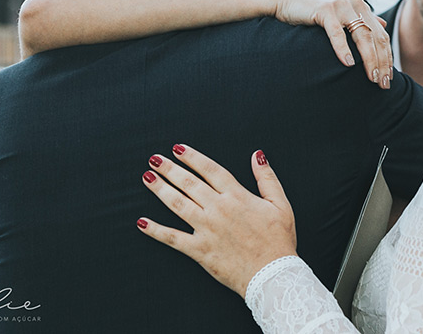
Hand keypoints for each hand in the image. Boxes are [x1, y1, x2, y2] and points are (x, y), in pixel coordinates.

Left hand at [137, 144, 297, 296]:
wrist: (273, 274)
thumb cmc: (278, 240)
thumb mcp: (281, 204)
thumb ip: (267, 178)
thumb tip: (257, 155)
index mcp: (237, 196)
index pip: (210, 170)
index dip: (192, 157)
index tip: (178, 148)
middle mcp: (218, 209)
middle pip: (189, 183)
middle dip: (170, 169)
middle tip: (154, 159)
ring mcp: (206, 229)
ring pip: (178, 204)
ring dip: (160, 190)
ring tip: (147, 178)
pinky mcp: (199, 250)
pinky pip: (173, 238)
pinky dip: (156, 230)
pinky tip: (141, 222)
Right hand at [272, 0, 392, 88]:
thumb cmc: (314, 11)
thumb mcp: (342, 14)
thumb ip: (363, 19)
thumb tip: (383, 25)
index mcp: (362, 7)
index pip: (382, 36)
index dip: (387, 58)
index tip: (389, 78)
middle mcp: (355, 5)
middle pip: (376, 38)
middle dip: (382, 63)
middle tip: (383, 84)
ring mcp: (341, 6)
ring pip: (362, 36)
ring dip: (369, 59)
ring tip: (371, 77)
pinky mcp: (325, 10)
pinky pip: (337, 33)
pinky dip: (343, 49)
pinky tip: (348, 64)